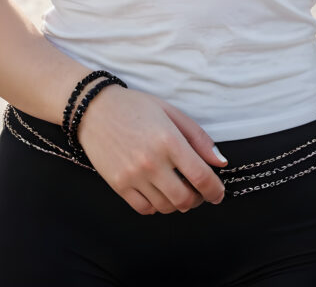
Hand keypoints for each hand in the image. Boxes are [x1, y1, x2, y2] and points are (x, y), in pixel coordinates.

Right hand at [75, 85, 227, 214]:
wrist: (94, 109)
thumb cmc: (136, 107)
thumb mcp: (171, 112)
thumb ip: (198, 138)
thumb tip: (220, 162)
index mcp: (168, 140)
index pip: (200, 177)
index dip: (215, 190)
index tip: (218, 193)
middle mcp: (151, 162)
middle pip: (185, 199)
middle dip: (198, 199)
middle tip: (198, 191)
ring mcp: (133, 176)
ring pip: (166, 207)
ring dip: (177, 203)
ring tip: (177, 188)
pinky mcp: (118, 185)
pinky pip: (145, 209)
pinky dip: (156, 205)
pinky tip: (158, 191)